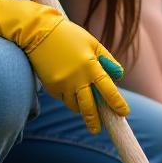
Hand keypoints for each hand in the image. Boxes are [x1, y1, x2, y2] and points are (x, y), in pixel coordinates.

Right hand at [0, 0, 127, 133]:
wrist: (38, 32)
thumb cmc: (69, 35)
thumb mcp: (92, 43)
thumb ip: (107, 60)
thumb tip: (118, 76)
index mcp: (91, 66)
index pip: (107, 89)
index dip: (116, 102)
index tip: (124, 113)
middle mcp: (77, 78)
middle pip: (89, 106)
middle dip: (94, 120)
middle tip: (97, 130)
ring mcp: (62, 84)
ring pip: (74, 105)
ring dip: (81, 109)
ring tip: (87, 110)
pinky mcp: (51, 87)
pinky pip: (63, 98)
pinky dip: (69, 98)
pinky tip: (71, 90)